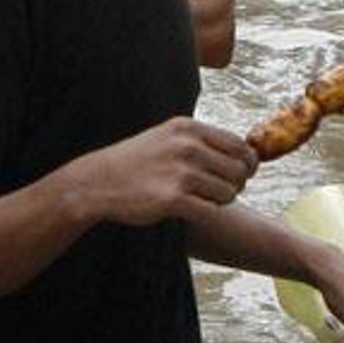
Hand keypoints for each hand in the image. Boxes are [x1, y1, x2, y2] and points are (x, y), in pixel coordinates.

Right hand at [80, 117, 255, 225]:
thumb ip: (203, 141)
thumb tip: (247, 153)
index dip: (247, 164)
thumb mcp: (169, 137)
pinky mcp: (172, 199)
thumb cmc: (139, 162)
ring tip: (203, 199)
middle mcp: (187, 147)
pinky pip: (211, 211)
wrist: (96, 182)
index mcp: (189, 129)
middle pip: (239, 170)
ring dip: (221, 201)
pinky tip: (193, 210)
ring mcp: (180, 173)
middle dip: (236, 184)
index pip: (240, 146)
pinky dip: (208, 213)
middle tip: (221, 191)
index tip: (240, 175)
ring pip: (228, 192)